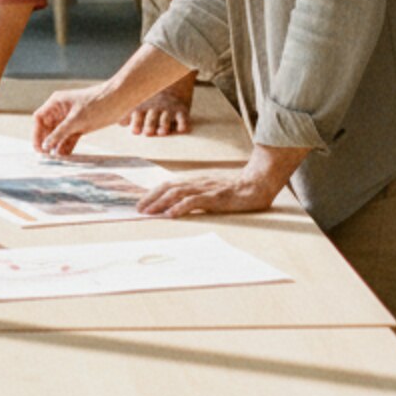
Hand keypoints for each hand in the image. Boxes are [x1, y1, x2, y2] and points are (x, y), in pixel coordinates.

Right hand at [32, 86, 107, 157]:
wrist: (121, 99)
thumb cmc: (98, 104)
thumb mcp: (76, 120)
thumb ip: (59, 133)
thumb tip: (45, 146)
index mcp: (57, 102)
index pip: (39, 119)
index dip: (36, 134)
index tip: (39, 149)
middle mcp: (61, 110)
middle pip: (47, 128)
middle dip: (46, 142)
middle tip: (47, 158)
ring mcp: (71, 118)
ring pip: (58, 134)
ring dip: (56, 146)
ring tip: (55, 160)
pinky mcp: (81, 125)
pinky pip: (69, 138)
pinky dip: (66, 146)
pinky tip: (65, 156)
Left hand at [125, 84, 193, 137]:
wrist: (175, 71)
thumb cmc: (152, 88)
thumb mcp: (139, 93)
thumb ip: (129, 108)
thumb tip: (119, 122)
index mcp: (143, 104)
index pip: (137, 114)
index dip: (136, 123)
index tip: (135, 131)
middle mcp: (155, 106)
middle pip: (151, 119)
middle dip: (149, 125)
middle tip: (148, 132)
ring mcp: (169, 107)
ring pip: (166, 119)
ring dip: (164, 125)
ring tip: (162, 132)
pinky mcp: (182, 108)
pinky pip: (183, 117)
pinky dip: (183, 124)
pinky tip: (181, 129)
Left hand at [136, 169, 274, 217]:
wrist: (256, 184)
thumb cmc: (235, 190)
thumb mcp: (212, 191)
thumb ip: (198, 196)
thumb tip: (179, 206)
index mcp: (196, 181)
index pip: (169, 184)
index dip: (154, 193)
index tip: (142, 203)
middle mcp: (197, 182)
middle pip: (168, 187)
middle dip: (151, 198)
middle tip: (138, 209)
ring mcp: (206, 189)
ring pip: (177, 193)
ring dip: (161, 203)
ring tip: (149, 212)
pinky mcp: (215, 197)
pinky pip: (194, 201)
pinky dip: (180, 207)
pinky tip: (171, 214)